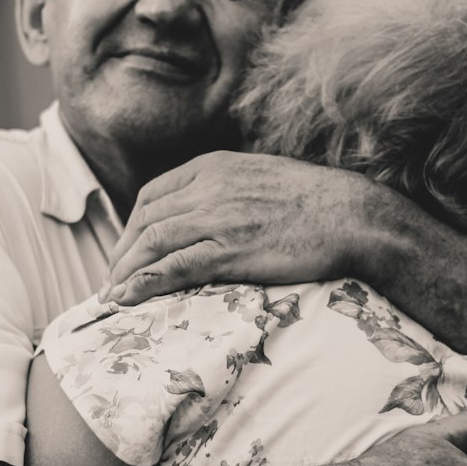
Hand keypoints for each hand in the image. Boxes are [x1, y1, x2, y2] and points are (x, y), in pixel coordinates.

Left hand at [102, 151, 372, 303]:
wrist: (353, 216)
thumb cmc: (316, 203)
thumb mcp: (262, 178)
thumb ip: (229, 189)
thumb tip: (210, 212)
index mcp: (214, 166)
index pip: (152, 195)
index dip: (132, 227)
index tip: (127, 252)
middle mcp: (209, 187)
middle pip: (145, 221)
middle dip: (122, 254)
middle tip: (114, 282)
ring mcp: (218, 218)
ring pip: (151, 244)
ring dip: (125, 273)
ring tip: (113, 296)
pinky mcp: (230, 250)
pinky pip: (173, 267)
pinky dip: (143, 283)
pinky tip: (129, 299)